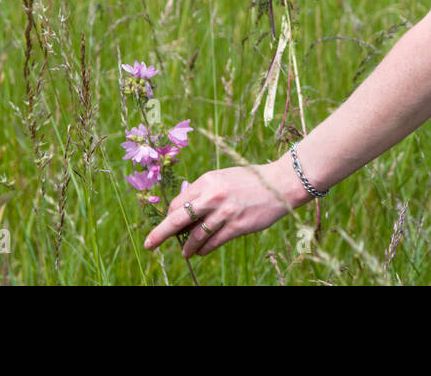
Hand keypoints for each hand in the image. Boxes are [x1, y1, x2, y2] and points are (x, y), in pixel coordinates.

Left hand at [143, 163, 293, 258]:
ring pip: (195, 236)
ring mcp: (225, 212)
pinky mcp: (237, 226)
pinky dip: (203, 250)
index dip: (170, 216)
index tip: (169, 225)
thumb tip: (184, 210)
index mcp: (207, 181)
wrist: (281, 183)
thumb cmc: (251, 180)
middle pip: (178, 219)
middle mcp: (213, 196)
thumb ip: (205, 190)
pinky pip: (212, 243)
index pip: (178, 203)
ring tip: (185, 253)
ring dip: (187, 247)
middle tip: (149, 244)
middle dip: (160, 234)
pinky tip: (201, 252)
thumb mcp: (224, 177)